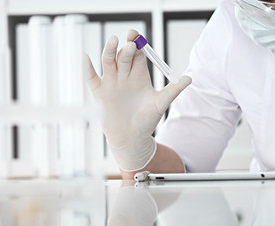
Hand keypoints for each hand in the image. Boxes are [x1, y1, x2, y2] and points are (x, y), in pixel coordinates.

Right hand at [84, 29, 190, 170]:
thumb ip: (173, 90)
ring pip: (109, 63)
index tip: (137, 37)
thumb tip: (190, 78)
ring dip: (109, 52)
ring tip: (113, 42)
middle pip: (123, 57)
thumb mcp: (161, 104)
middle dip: (126, 49)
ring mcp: (112, 84)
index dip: (138, 45)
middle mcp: (125, 77)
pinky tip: (84, 58)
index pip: (138, 56)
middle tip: (129, 44)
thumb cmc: (147, 122)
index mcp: (140, 76)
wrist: (132, 139)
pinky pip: (92, 78)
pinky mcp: (100, 93)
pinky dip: (87, 68)